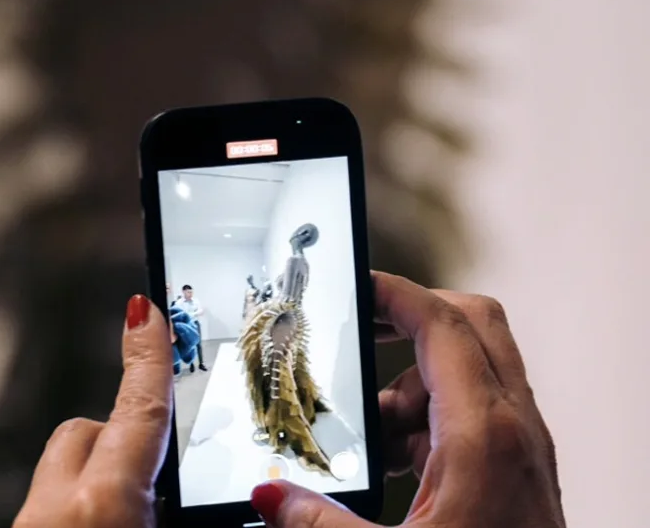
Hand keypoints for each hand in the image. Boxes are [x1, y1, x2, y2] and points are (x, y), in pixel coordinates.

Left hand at [13, 295, 171, 527]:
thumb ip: (175, 506)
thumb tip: (174, 492)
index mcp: (102, 504)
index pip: (138, 410)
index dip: (148, 355)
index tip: (144, 311)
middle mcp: (55, 509)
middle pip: (88, 433)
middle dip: (120, 441)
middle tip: (146, 479)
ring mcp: (28, 523)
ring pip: (63, 472)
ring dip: (97, 485)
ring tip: (124, 520)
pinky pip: (49, 505)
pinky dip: (76, 513)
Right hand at [250, 272, 565, 527]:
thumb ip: (319, 524)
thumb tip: (268, 500)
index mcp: (484, 434)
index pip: (442, 324)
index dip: (397, 293)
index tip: (360, 284)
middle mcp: (511, 427)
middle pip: (473, 326)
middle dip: (414, 317)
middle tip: (363, 328)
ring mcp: (518, 445)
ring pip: (470, 369)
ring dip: (414, 378)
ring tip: (368, 425)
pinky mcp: (513, 466)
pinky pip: (469, 411)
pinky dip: (428, 414)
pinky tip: (393, 459)